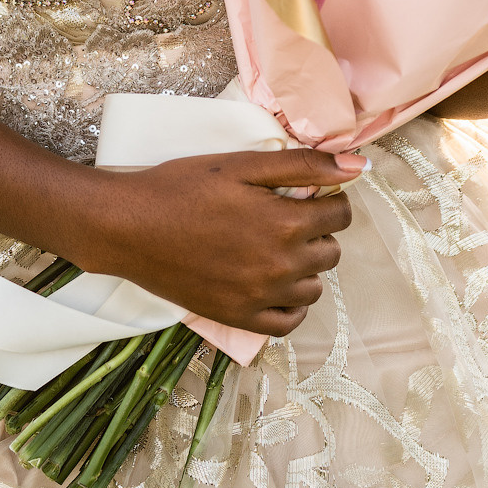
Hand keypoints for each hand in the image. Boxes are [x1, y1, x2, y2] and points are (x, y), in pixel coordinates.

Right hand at [74, 146, 366, 336]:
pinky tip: (274, 284)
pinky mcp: (238, 318)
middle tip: (285, 215)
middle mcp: (281, 266)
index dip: (328, 197)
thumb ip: (302, 164)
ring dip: (306, 266)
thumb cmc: (182, 187)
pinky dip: (290, 305)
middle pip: (330, 251)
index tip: (307, 192)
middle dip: (317, 230)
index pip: (339, 214)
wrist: (129, 227)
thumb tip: (358, 166)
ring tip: (277, 247)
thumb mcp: (242, 165)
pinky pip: (288, 323)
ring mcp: (260, 297)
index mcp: (286, 223)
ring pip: (313, 288)